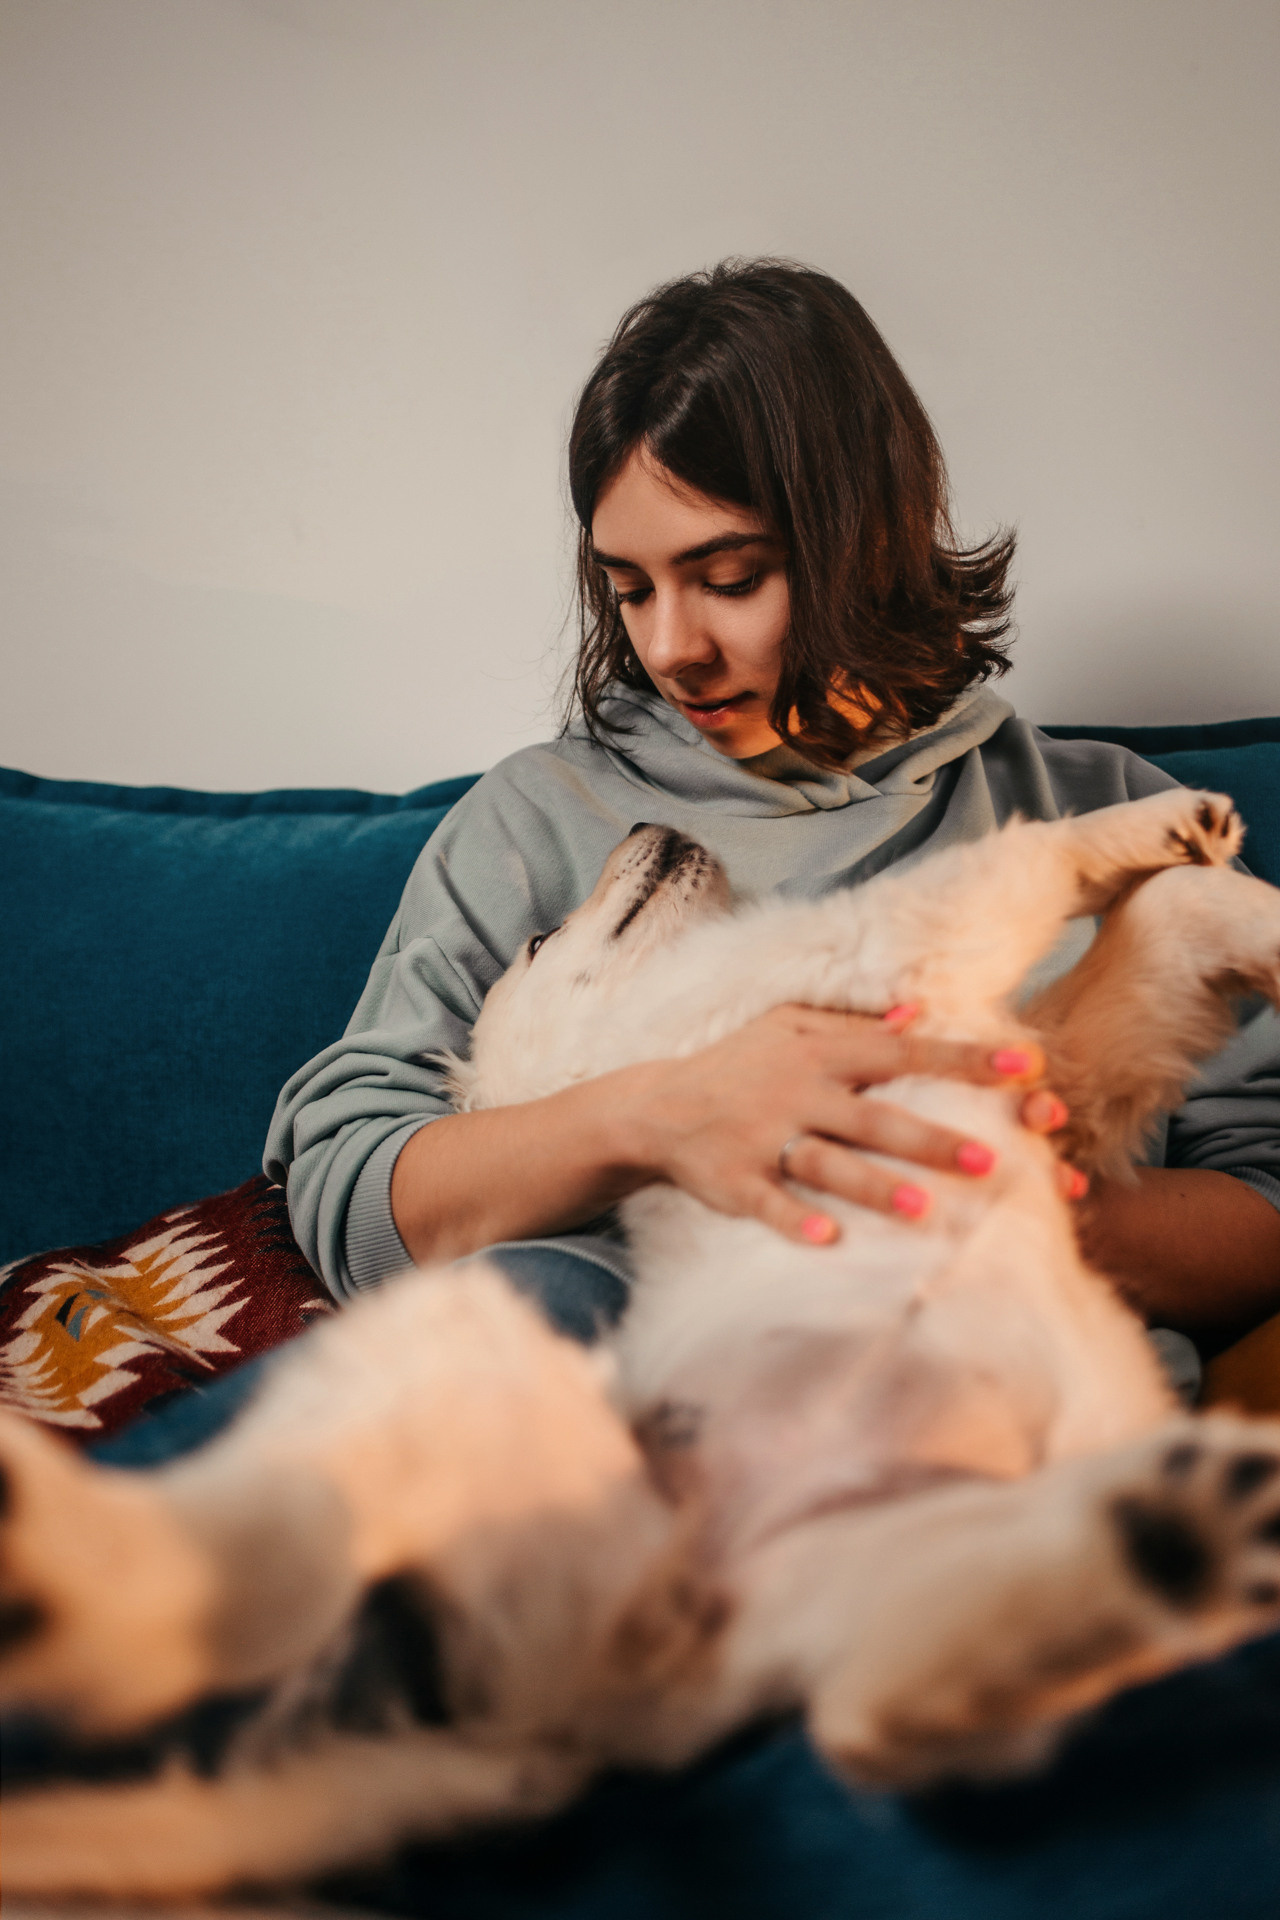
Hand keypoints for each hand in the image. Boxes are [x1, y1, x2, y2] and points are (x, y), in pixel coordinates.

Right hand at [621, 1003, 1060, 1244]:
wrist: (655, 1106)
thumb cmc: (735, 1065)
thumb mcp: (787, 1026)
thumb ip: (853, 1021)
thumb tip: (919, 1012)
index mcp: (820, 1054)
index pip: (904, 1054)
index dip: (965, 1060)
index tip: (1025, 1068)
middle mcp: (798, 1093)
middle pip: (874, 1117)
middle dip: (930, 1138)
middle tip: (990, 1160)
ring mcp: (765, 1139)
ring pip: (827, 1164)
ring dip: (873, 1187)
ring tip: (922, 1210)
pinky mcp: (734, 1181)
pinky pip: (769, 1204)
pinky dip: (796, 1222)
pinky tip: (831, 1241)